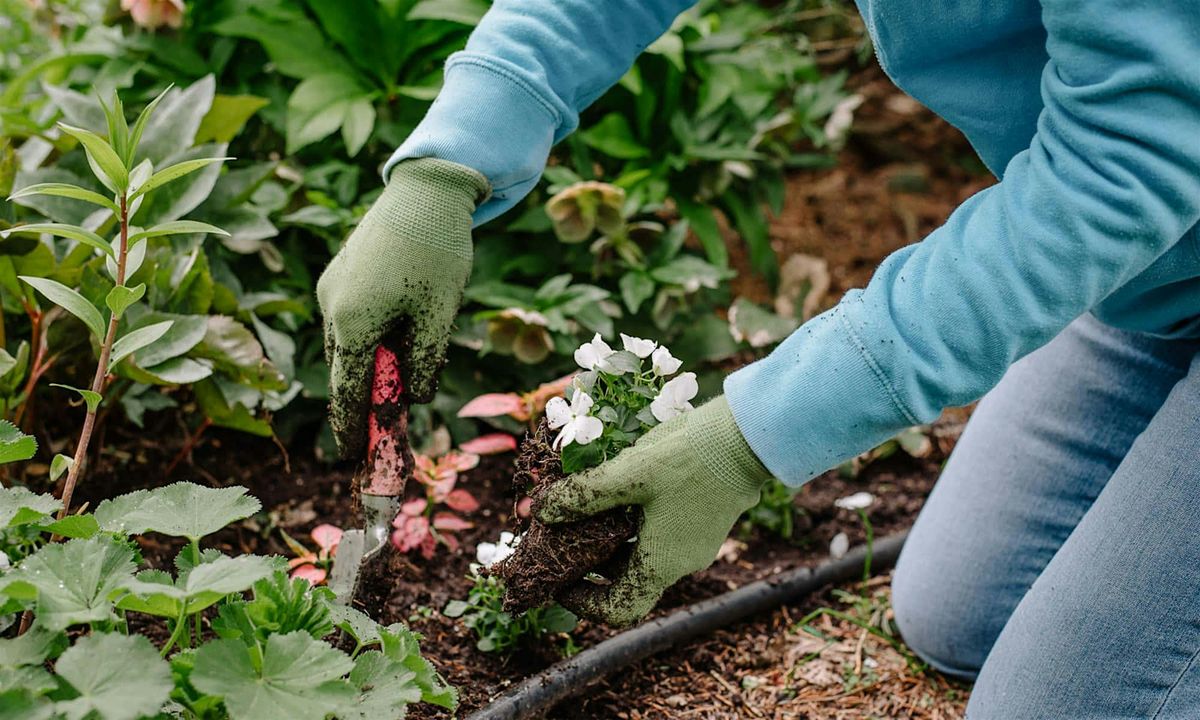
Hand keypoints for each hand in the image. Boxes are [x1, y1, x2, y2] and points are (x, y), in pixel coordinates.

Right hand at [317, 158, 488, 457]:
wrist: (427, 189)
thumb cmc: (438, 254)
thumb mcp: (438, 316)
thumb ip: (423, 363)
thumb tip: (415, 397)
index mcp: (351, 323)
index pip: (347, 392)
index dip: (353, 428)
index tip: (355, 455)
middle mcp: (331, 306)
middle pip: (346, 369)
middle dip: (369, 395)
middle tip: (393, 418)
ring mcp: (333, 286)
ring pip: (349, 343)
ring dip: (375, 363)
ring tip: (411, 364)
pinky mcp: (342, 272)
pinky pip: (353, 317)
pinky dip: (374, 335)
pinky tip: (405, 327)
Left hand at [536, 396, 771, 625]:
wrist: (747, 436)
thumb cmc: (689, 458)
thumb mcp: (628, 474)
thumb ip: (583, 495)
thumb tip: (541, 511)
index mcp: (661, 563)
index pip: (619, 608)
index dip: (584, 603)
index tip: (560, 580)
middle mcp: (680, 561)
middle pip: (627, 580)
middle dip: (590, 563)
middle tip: (561, 537)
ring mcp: (695, 541)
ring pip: (642, 554)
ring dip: (610, 540)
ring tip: (582, 510)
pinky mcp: (702, 519)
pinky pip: (659, 535)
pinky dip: (632, 524)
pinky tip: (616, 492)